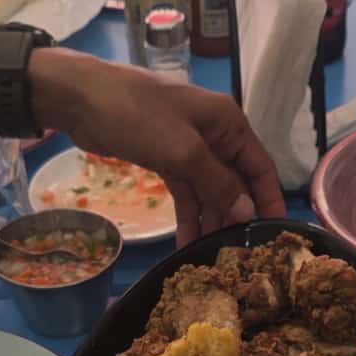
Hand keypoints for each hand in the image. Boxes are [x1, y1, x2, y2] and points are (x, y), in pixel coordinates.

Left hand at [32, 51, 284, 243]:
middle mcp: (214, 135)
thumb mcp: (183, 151)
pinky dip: (187, 214)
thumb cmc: (138, 115)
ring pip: (208, 190)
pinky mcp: (164, 157)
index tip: (275, 234)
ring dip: (209, 220)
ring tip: (209, 257)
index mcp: (229, 124)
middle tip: (236, 256)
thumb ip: (217, 184)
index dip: (269, 199)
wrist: (81, 98)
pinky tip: (185, 242)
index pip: (260, 167)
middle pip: (234, 182)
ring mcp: (188, 147)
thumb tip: (246, 212)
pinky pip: (184, 190)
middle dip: (235, 216)